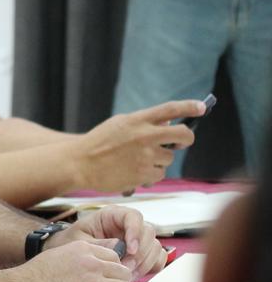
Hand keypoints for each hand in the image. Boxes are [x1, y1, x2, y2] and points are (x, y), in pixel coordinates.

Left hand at [50, 205, 166, 277]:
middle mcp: (127, 226)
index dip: (135, 232)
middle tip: (126, 268)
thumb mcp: (79, 242)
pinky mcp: (141, 254)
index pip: (133, 216)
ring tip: (126, 275)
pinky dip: (149, 268)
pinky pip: (156, 259)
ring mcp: (137, 240)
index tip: (129, 250)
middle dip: (140, 252)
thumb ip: (98, 244)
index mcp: (112, 215)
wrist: (69, 256)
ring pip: (155, 247)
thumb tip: (120, 247)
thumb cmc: (72, 243)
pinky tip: (133, 275)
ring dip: (144, 263)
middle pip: (148, 232)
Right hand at [75, 100, 202, 191]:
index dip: (189, 107)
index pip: (170, 109)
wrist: (80, 164)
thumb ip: (142, 123)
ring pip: (169, 158)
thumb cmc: (99, 143)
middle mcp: (144, 136)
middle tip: (181, 142)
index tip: (202, 107)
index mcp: (137, 120)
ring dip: (159, 160)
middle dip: (186, 139)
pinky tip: (134, 171)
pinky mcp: (144, 174)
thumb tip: (169, 124)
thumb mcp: (119, 125)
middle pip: (183, 135)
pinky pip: (159, 174)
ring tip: (137, 160)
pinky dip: (150, 173)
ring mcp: (146, 156)